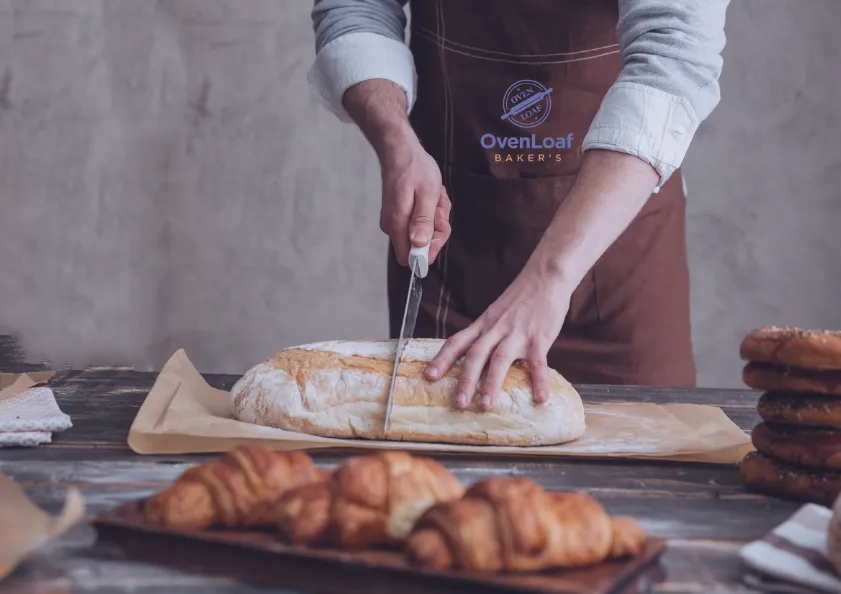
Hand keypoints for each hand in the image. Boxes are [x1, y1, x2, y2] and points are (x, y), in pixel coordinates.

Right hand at [379, 140, 450, 265]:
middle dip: (436, 228)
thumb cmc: (414, 168)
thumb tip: (420, 245)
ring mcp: (395, 221)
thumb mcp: (428, 194)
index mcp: (398, 224)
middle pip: (420, 246)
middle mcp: (392, 226)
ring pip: (423, 233)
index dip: (429, 251)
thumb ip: (423, 221)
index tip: (437, 228)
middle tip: (438, 206)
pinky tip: (430, 195)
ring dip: (435, 216)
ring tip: (435, 196)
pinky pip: (420, 222)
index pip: (410, 259)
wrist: (399, 149)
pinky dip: (430, 210)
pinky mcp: (399, 214)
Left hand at [424, 261, 572, 410]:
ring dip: (492, 384)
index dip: (442, 360)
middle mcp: (496, 329)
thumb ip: (488, 333)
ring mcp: (517, 334)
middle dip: (465, 380)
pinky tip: (540, 399)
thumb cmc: (521, 297)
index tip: (429, 377)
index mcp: (483, 324)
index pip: (457, 342)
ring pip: (500, 359)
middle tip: (458, 403)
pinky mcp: (539, 338)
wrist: (545, 276)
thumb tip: (480, 358)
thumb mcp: (496, 313)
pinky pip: (539, 363)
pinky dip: (539, 382)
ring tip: (486, 405)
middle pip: (475, 355)